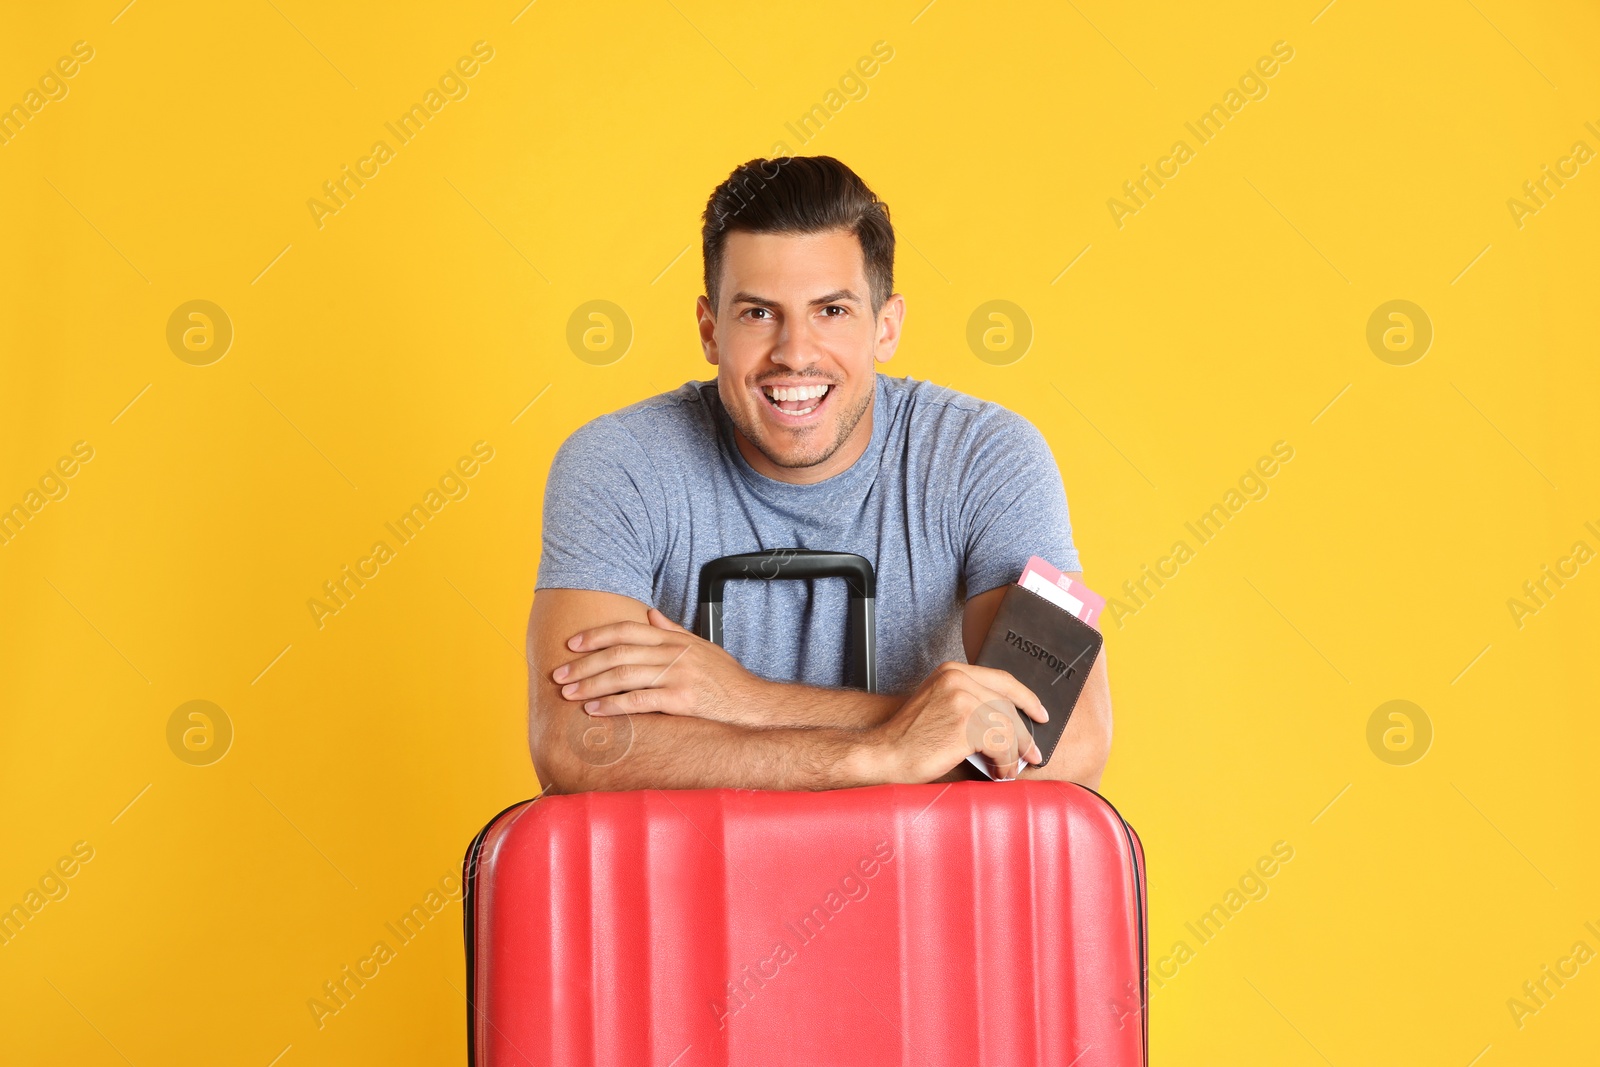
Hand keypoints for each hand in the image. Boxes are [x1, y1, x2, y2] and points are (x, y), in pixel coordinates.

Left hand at [552, 609, 767, 724]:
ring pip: (624, 676)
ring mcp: (677, 675)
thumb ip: (673, 630)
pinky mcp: (681, 699)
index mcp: (674, 640)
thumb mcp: (702, 646)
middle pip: (618, 653)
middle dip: (584, 664)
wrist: (752, 705)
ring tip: (570, 693)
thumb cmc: (726, 679)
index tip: (571, 645)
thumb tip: (650, 615)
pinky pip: (639, 700)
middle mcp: (673, 653)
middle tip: (560, 674)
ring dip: (591, 685)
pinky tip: (595, 710)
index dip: (595, 636)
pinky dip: (613, 705)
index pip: (626, 630)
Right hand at [871, 662, 1046, 782]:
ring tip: (1009, 770)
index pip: (1002, 679)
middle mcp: (958, 679)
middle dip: (1024, 733)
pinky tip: (999, 773)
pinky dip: (1005, 763)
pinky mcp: (965, 723)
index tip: (1040, 713)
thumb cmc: (909, 739)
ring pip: (1007, 727)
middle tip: (1032, 754)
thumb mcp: (939, 707)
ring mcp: (961, 698)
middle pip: (1008, 706)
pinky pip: (1001, 744)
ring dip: (1013, 754)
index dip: (1026, 697)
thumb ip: (969, 704)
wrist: (882, 754)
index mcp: (952, 671)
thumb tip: (1009, 725)